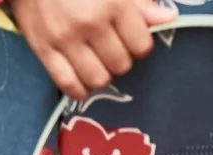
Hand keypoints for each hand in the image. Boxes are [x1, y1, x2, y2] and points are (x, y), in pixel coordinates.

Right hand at [9, 0, 175, 100]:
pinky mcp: (44, 50)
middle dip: (119, 59)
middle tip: (108, 46)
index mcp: (112, 3)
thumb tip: (168, 18)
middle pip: (121, 65)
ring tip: (94, 60)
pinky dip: (79, 88)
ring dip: (101, 74)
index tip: (128, 37)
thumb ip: (139, 2)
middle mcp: (90, 23)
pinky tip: (81, 77)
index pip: (141, 46)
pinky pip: (69, 87)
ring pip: (98, 80)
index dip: (138, 44)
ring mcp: (65, 39)